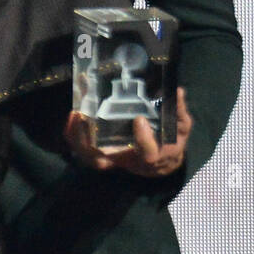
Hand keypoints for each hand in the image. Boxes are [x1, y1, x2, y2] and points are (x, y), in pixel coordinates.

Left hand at [64, 87, 191, 177]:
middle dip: (90, 141)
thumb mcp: (181, 127)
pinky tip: (72, 118)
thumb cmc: (172, 142)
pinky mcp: (104, 154)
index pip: (148, 153)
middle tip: (83, 116)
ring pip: (90, 157)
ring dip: (78, 138)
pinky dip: (74, 137)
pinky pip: (84, 151)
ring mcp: (114, 158)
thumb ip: (179, 112)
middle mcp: (129, 160)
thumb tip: (178, 91)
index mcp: (153, 155)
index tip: (139, 119)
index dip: (143, 140)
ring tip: (75, 114)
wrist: (162, 162)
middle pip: (105, 159)